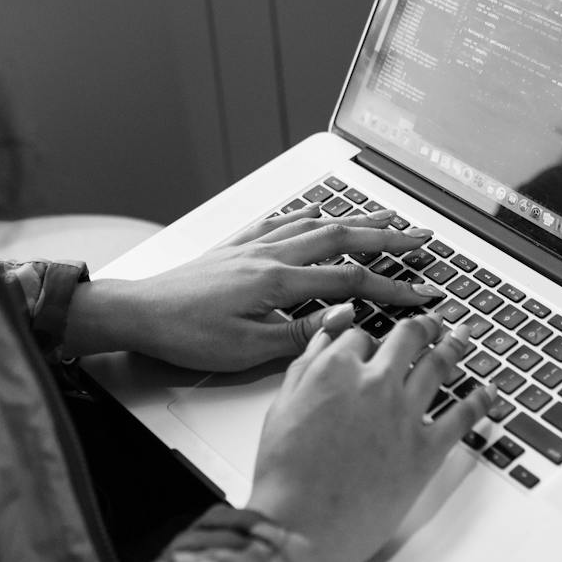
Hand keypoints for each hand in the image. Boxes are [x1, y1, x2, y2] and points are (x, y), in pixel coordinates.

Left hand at [63, 206, 447, 370]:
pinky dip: (307, 215)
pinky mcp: (236, 246)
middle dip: (388, 236)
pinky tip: (315, 211)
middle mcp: (270, 255)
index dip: (392, 289)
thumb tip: (347, 319)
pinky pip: (281, 221)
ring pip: (315, 224)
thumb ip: (302, 334)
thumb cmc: (186, 335)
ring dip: (355, 219)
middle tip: (421, 236)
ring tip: (384, 216)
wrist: (139, 313)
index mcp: (278, 282)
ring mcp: (253, 246)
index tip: (422, 295)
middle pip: (342, 238)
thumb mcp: (248, 350)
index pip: (350, 283)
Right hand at [246, 315, 495, 561]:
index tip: (374, 345)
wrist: (301, 524)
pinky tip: (488, 391)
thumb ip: (308, 363)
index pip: (362, 336)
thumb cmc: (285, 473)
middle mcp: (374, 383)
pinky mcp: (426, 450)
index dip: (368, 340)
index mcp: (335, 369)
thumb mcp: (282, 405)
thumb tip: (329, 334)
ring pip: (439, 366)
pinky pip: (462, 416)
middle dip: (423, 327)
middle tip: (433, 323)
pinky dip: (480, 400)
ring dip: (454, 346)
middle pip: (409, 338)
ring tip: (462, 337)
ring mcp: (404, 414)